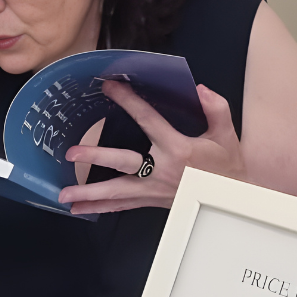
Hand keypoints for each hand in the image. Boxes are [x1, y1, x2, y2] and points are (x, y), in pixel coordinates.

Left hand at [58, 81, 245, 213]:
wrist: (233, 198)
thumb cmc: (227, 165)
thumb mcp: (226, 134)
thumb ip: (215, 108)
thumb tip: (198, 89)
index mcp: (178, 149)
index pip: (148, 120)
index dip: (128, 102)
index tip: (109, 87)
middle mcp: (161, 170)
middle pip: (124, 163)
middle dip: (96, 158)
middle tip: (72, 153)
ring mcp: (153, 190)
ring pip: (117, 193)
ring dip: (89, 193)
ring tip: (63, 195)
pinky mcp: (150, 202)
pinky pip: (121, 206)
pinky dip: (99, 207)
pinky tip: (77, 208)